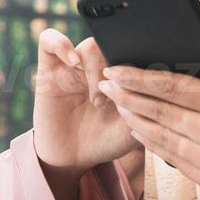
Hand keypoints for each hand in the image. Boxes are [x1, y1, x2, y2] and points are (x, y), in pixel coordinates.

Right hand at [32, 28, 139, 174]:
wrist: (75, 159)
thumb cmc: (107, 141)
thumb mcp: (134, 126)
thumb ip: (144, 103)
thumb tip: (151, 78)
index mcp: (121, 73)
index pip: (134, 50)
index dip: (139, 64)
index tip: (141, 90)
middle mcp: (99, 65)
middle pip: (114, 45)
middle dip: (119, 73)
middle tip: (117, 102)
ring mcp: (74, 66)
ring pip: (90, 45)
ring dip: (97, 70)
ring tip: (98, 100)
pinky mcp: (49, 70)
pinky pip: (49, 40)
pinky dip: (61, 44)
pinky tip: (73, 62)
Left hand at [95, 26, 199, 199]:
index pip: (174, 88)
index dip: (139, 78)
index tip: (116, 69)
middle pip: (159, 112)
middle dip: (127, 96)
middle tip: (104, 83)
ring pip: (160, 138)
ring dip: (133, 120)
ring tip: (115, 103)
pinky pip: (172, 160)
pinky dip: (152, 143)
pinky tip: (139, 129)